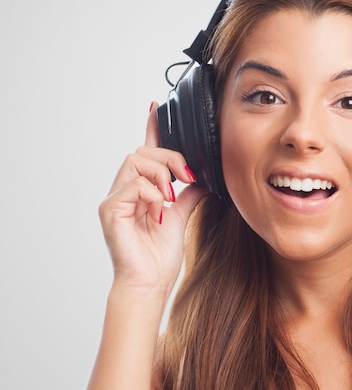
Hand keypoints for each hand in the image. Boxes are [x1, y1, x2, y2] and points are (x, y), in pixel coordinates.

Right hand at [99, 103, 208, 296]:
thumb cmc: (159, 257)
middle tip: (187, 177)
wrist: (150, 283)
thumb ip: (189, 194)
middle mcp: (126, 191)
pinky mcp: (110, 209)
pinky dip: (153, 194)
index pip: (146, 153)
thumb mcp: (181, 217)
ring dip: (161, 174)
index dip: (152, 129)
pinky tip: (160, 210)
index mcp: (142, 191)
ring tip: (171, 196)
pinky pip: (133, 184)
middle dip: (170, 157)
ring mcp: (115, 199)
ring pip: (136, 160)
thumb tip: (202, 178)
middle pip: (143, 151)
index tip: (157, 105)